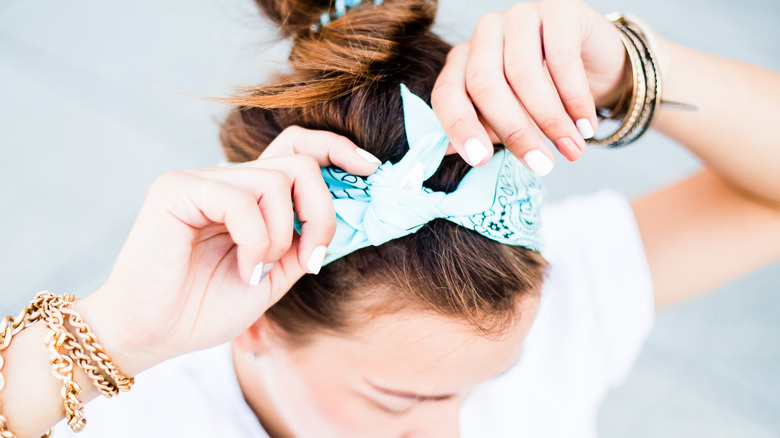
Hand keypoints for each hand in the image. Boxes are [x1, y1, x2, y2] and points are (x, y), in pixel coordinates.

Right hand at [78, 126, 379, 374]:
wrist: (152, 336)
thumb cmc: (205, 308)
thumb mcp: (275, 274)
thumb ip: (304, 240)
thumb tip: (349, 214)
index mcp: (249, 195)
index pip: (297, 148)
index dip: (337, 148)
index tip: (370, 167)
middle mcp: (226, 178)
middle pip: (299, 161)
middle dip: (322, 211)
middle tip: (312, 256)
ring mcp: (200, 179)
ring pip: (275, 182)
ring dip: (281, 238)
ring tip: (257, 271)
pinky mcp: (177, 188)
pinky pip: (243, 201)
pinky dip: (256, 242)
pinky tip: (243, 271)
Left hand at [432, 0, 627, 174]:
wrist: (594, 65)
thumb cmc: (543, 95)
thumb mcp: (507, 119)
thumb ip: (479, 133)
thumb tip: (444, 154)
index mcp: (462, 59)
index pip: (448, 92)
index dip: (459, 127)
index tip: (480, 160)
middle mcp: (486, 32)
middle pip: (485, 84)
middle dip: (515, 131)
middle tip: (541, 165)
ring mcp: (521, 16)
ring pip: (523, 72)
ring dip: (550, 120)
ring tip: (571, 150)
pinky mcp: (560, 9)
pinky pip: (563, 58)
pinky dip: (576, 98)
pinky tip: (586, 125)